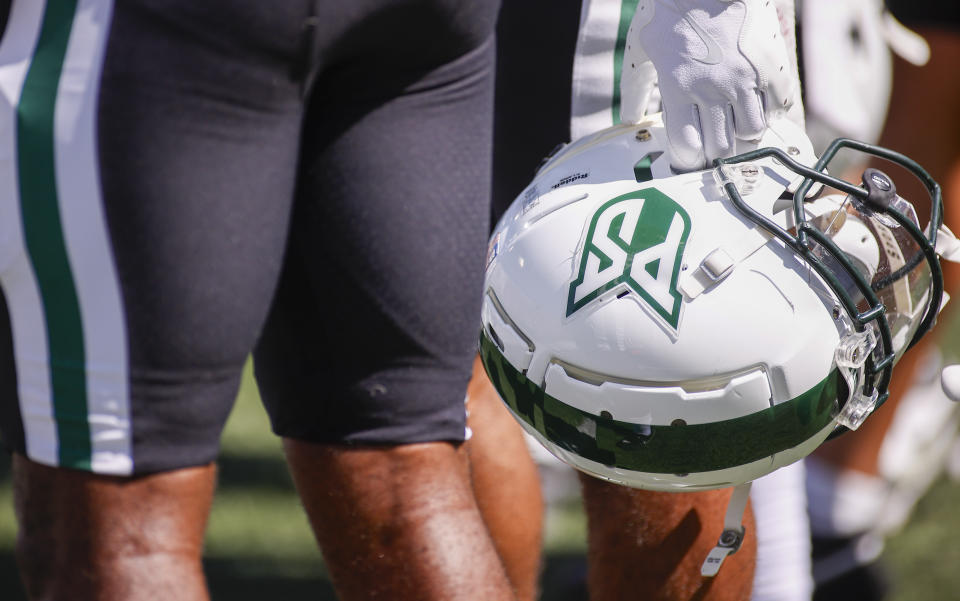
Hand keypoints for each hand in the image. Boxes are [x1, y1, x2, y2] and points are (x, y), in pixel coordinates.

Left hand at [621, 0, 798, 170]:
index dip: (690, 160)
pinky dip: (769, 112)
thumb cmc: (668, 10)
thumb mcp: (641, 47)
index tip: (691, 157)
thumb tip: (628, 118)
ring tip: (736, 127)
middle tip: (715, 146)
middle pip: (722, 148)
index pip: (688, 148)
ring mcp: (744, 78)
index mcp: (678, 88)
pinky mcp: (770, 65)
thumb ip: (634, 87)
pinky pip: (778, 106)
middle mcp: (712, 88)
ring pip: (752, 132)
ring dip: (744, 136)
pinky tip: (757, 105)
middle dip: (717, 153)